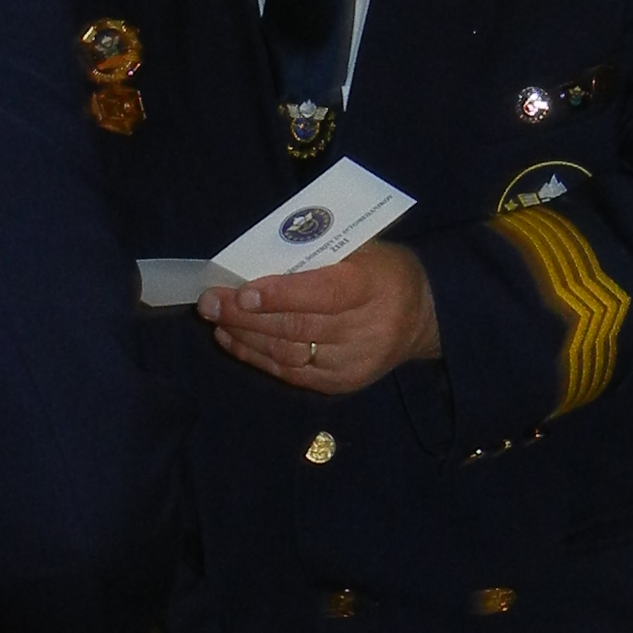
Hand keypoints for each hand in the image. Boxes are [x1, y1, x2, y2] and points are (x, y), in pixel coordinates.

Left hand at [200, 240, 440, 392]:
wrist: (423, 318)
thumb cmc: (381, 272)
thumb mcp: (361, 248)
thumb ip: (315, 254)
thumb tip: (253, 261)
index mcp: (374, 287)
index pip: (324, 294)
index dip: (281, 295)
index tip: (242, 292)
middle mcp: (366, 330)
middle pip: (298, 327)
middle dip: (246, 316)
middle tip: (209, 302)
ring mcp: (352, 363)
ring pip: (288, 353)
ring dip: (244, 336)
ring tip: (213, 318)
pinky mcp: (340, 384)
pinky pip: (289, 372)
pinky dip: (255, 355)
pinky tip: (231, 338)